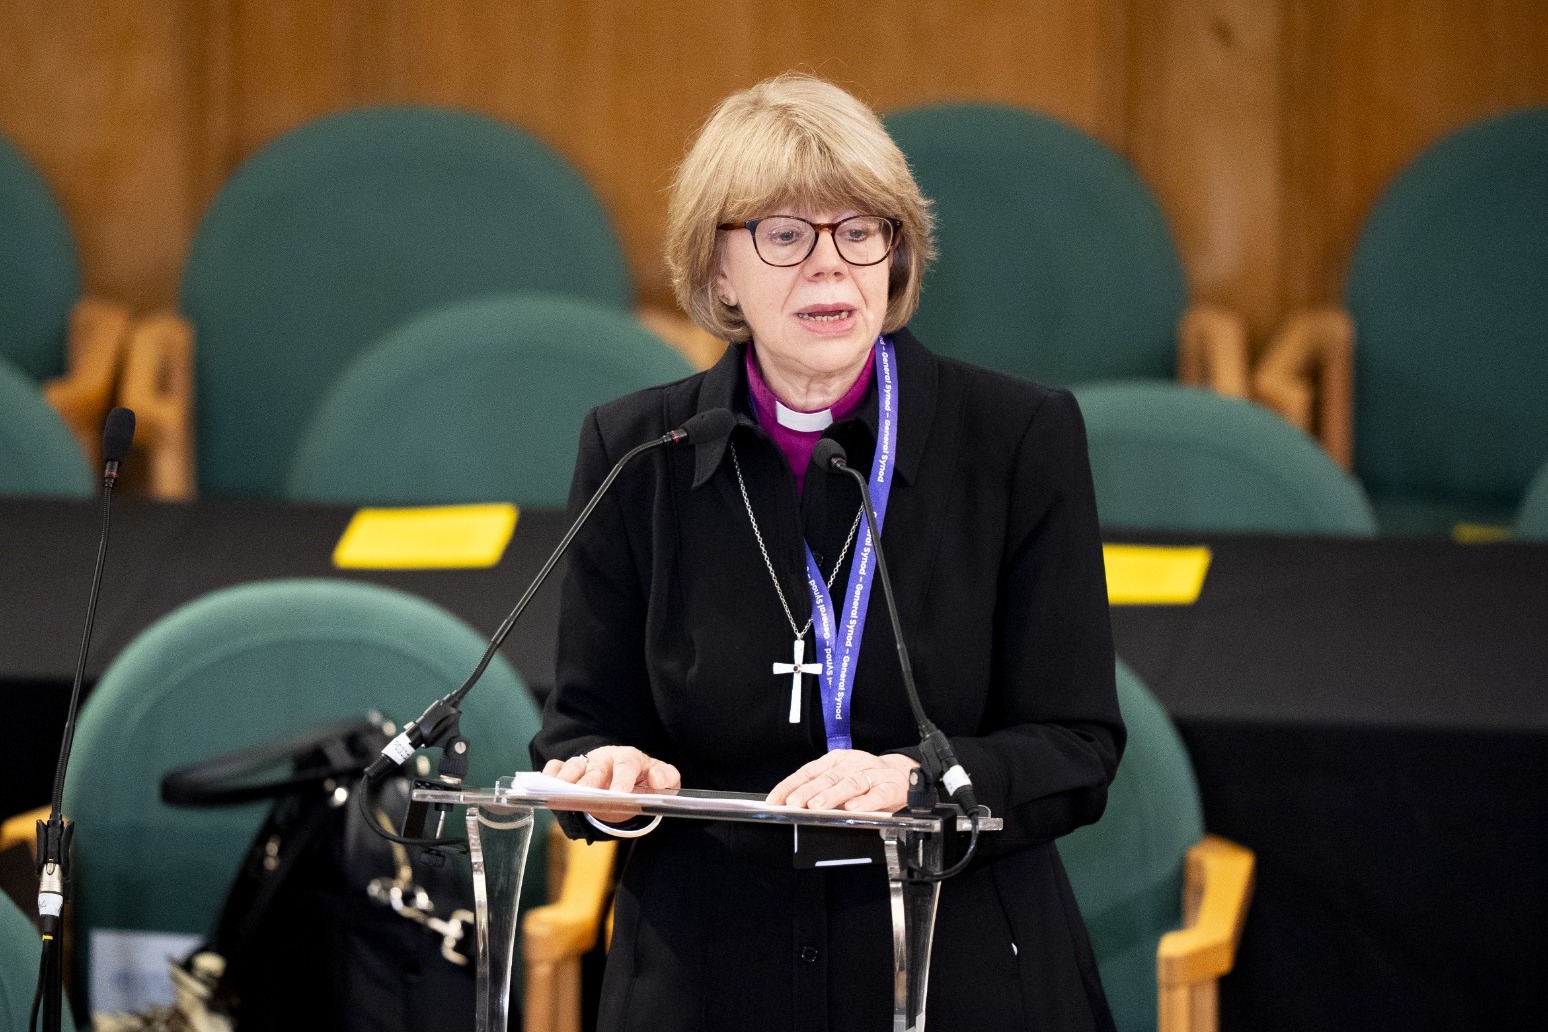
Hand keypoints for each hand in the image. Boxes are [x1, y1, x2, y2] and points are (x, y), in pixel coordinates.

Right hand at [542, 745, 679, 822]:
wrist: (626, 773)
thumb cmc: (643, 777)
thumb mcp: (662, 779)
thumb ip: (666, 778)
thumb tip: (657, 780)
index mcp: (629, 758)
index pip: (626, 766)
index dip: (622, 780)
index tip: (618, 796)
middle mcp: (605, 758)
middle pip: (596, 768)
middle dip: (588, 783)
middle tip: (581, 796)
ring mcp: (586, 762)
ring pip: (573, 767)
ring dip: (566, 779)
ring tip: (560, 793)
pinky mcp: (569, 768)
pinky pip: (556, 767)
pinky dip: (550, 774)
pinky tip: (547, 784)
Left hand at [766, 749, 918, 811]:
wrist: (902, 776)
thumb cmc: (866, 780)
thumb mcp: (840, 781)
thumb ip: (821, 792)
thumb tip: (793, 807)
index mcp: (837, 761)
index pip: (808, 772)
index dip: (790, 786)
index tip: (775, 800)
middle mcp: (853, 764)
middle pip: (828, 777)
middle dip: (808, 791)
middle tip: (794, 803)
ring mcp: (873, 774)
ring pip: (850, 783)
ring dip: (832, 795)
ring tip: (818, 806)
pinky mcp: (891, 787)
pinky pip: (878, 794)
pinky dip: (865, 801)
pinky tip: (853, 808)